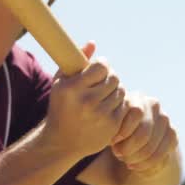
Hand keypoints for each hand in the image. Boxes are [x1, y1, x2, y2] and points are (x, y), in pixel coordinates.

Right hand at [42, 43, 129, 158]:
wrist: (61, 142)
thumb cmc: (60, 107)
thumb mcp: (60, 83)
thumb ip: (76, 61)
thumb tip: (93, 43)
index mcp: (72, 88)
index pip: (102, 66)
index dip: (103, 65)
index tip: (98, 69)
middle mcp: (87, 101)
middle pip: (115, 78)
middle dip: (110, 78)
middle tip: (102, 82)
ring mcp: (101, 115)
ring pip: (121, 92)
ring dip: (115, 91)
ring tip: (103, 96)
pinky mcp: (112, 126)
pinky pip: (124, 106)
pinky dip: (118, 105)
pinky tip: (107, 108)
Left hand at [111, 95, 177, 176]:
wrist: (130, 134)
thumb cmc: (113, 128)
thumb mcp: (109, 125)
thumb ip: (111, 128)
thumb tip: (113, 140)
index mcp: (136, 97)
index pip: (136, 113)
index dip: (124, 131)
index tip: (112, 143)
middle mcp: (153, 104)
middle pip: (144, 133)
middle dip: (129, 149)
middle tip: (118, 154)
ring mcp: (165, 119)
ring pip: (153, 145)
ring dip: (136, 158)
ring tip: (125, 160)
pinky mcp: (172, 134)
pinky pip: (161, 153)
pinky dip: (146, 164)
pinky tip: (135, 166)